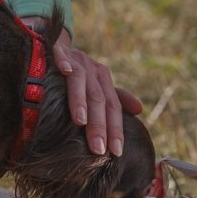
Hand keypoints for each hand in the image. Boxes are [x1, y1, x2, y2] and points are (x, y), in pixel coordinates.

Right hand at [24, 18, 142, 155]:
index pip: (113, 107)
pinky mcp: (57, 50)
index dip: (115, 129)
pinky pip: (60, 55)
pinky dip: (64, 62)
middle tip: (98, 149)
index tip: (116, 152)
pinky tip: (65, 71)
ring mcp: (75, 59)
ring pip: (81, 81)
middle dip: (99, 124)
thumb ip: (116, 98)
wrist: (56, 45)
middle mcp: (92, 70)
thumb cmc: (77, 72)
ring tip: (80, 122)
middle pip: (98, 98)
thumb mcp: (96, 85)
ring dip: (80, 100)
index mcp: (103, 80)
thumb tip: (140, 110)